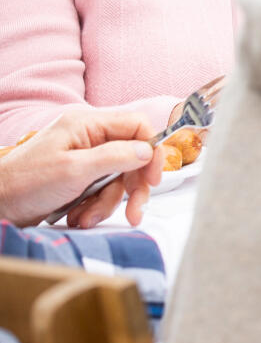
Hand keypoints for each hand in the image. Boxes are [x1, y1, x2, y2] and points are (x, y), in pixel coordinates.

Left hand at [0, 107, 163, 227]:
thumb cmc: (25, 184)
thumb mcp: (74, 170)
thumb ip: (115, 157)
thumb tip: (148, 150)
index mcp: (87, 124)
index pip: (136, 127)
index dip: (151, 151)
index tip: (153, 179)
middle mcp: (88, 138)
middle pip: (131, 156)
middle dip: (132, 187)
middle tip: (134, 211)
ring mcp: (83, 158)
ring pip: (117, 179)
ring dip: (107, 203)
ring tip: (86, 218)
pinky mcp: (78, 178)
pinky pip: (101, 191)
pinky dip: (94, 208)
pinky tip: (77, 216)